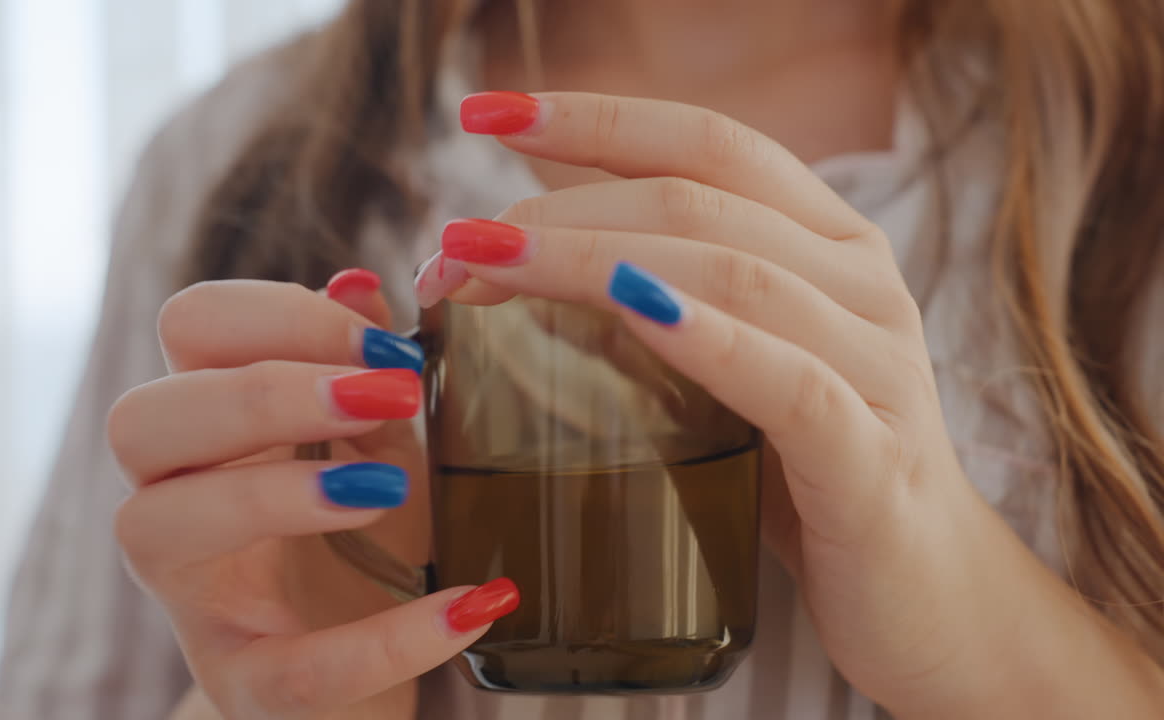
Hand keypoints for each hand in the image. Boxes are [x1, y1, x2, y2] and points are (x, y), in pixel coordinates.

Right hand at [108, 275, 518, 718]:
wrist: (365, 675)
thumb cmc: (364, 543)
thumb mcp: (374, 446)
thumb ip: (360, 368)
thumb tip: (359, 281)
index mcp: (211, 426)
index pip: (187, 327)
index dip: (280, 314)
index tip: (385, 340)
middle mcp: (173, 503)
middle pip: (141, 418)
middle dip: (263, 393)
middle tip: (389, 394)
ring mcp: (196, 601)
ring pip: (155, 526)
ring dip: (275, 494)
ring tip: (388, 489)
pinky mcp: (247, 688)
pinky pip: (293, 672)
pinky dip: (389, 639)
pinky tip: (472, 604)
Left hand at [416, 91, 1071, 715]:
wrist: (926, 599)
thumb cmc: (804, 477)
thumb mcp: (731, 371)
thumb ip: (654, 312)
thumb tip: (510, 272)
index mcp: (828, 244)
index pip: (708, 143)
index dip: (594, 117)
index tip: (484, 112)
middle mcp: (862, 282)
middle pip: (698, 201)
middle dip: (559, 209)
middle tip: (454, 245)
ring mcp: (878, 366)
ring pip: (732, 273)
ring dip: (593, 260)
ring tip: (489, 265)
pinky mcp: (873, 459)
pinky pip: (791, 384)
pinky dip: (709, 340)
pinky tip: (635, 313)